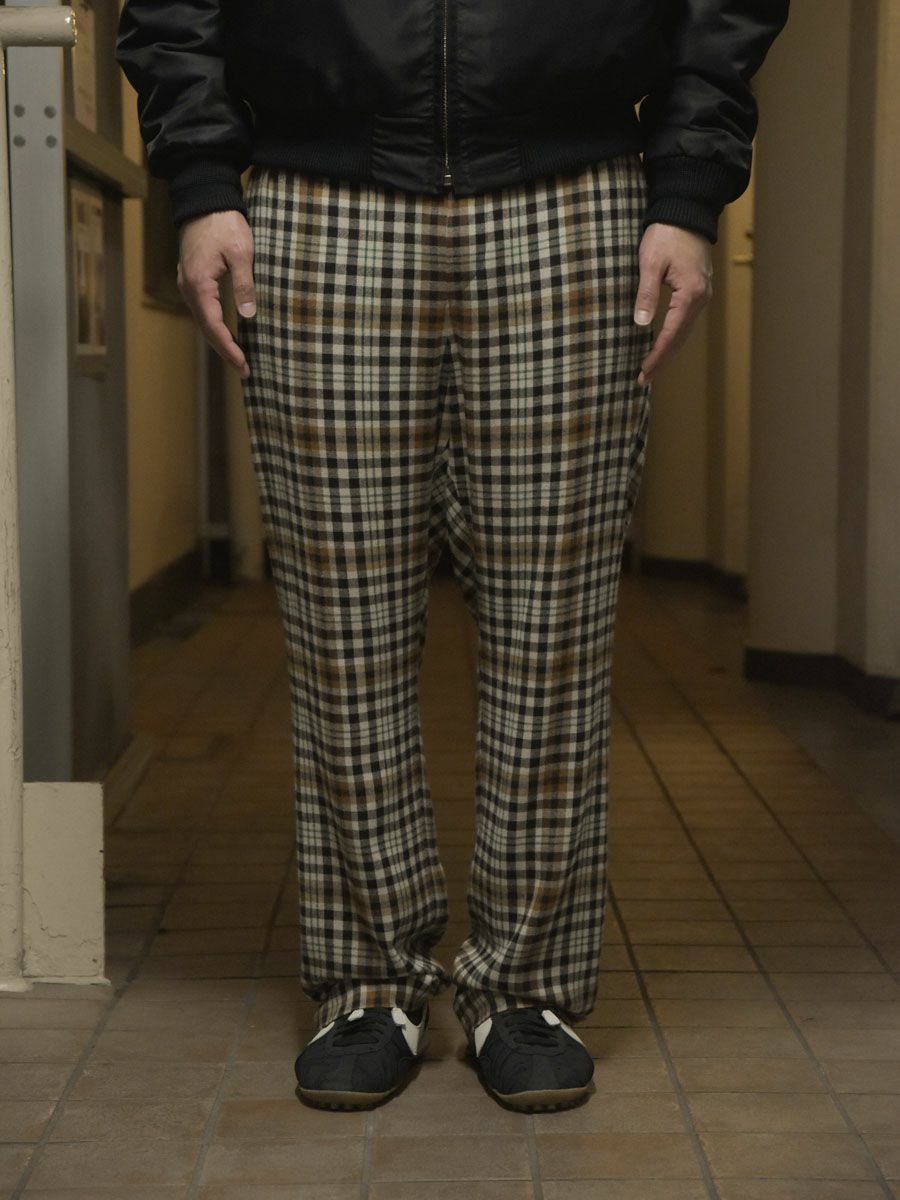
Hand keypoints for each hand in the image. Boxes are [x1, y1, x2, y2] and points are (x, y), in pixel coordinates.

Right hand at [177, 210, 256, 379]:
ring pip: (203, 321)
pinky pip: (203, 310)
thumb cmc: (224, 223)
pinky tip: (227, 333)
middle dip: (225, 351)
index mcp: (199, 285)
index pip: (214, 326)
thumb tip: (248, 317)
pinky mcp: (192, 278)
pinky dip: (214, 325)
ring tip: (237, 358)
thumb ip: (244, 285)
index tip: (243, 364)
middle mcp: (188, 288)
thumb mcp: (241, 253)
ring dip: (219, 340)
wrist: (205, 199)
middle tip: (243, 370)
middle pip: (206, 329)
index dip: (229, 348)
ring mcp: (187, 284)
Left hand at [633, 222, 712, 384]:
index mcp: (690, 293)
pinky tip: (663, 345)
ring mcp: (702, 295)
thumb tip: (642, 324)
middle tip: (644, 379)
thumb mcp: (650, 263)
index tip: (643, 373)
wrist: (686, 211)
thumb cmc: (666, 234)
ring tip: (652, 369)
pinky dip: (674, 337)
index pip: (671, 334)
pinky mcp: (699, 290)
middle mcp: (701, 298)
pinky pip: (686, 321)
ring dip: (669, 351)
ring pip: (685, 332)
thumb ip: (646, 294)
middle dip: (662, 361)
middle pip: (680, 339)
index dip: (656, 356)